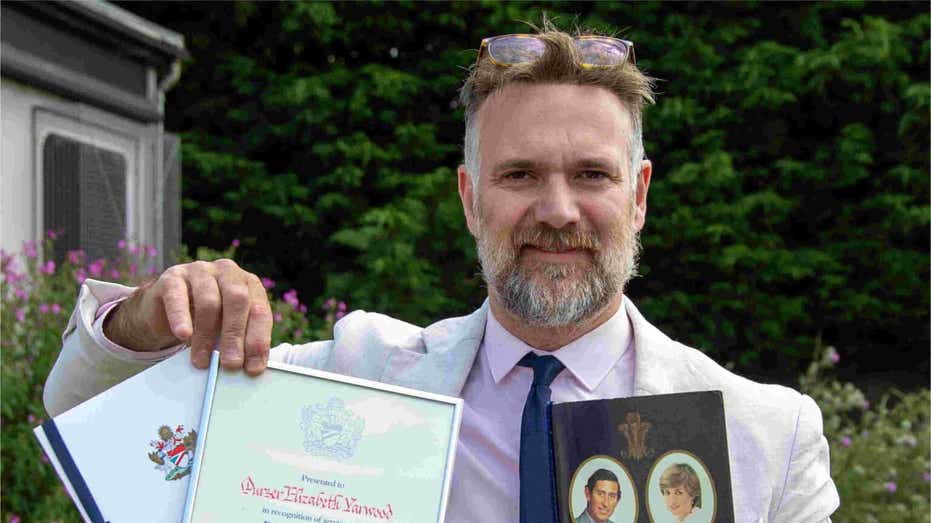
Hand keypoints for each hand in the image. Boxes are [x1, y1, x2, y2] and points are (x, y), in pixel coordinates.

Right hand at [104, 259, 271, 373]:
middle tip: (230, 364)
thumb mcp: (227, 329)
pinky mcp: (173, 277)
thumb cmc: (205, 321)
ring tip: (202, 361)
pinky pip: (177, 296)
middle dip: (235, 335)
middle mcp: (228, 272)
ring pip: (209, 301)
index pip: (260, 310)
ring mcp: (200, 271)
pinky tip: (183, 335)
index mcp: (249, 283)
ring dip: (207, 335)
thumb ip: (241, 341)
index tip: (253, 367)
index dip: (258, 339)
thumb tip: (250, 367)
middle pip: (238, 300)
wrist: (165, 310)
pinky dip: (181, 318)